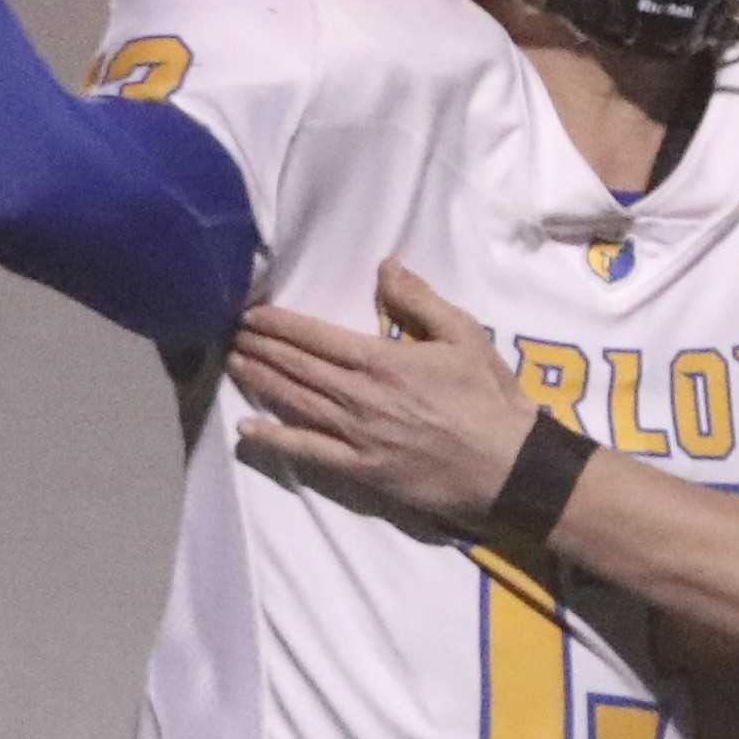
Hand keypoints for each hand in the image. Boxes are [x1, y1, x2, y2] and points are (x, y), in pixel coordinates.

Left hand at [227, 261, 541, 523]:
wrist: (506, 467)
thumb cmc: (487, 399)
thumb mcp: (464, 335)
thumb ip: (419, 300)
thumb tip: (385, 267)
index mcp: (381, 360)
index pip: (316, 337)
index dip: (279, 325)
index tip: (251, 315)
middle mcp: (360, 396)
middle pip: (298, 368)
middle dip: (262, 349)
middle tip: (232, 336)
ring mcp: (357, 436)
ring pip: (296, 404)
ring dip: (261, 383)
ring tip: (235, 366)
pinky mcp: (361, 471)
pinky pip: (309, 452)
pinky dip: (276, 440)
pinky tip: (249, 430)